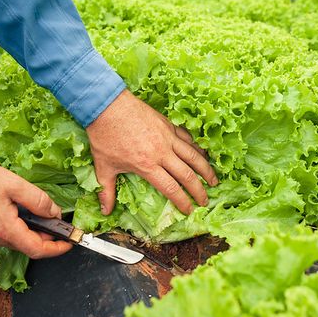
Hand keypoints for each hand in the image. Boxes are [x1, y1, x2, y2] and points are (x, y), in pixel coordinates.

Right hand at [0, 155, 72, 258]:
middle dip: (49, 237)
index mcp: (6, 230)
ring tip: (44, 214)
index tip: (70, 242)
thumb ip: (38, 200)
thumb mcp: (14, 185)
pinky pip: (10, 235)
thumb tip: (54, 213)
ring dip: (35, 231)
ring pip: (20, 241)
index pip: (38, 249)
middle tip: (59, 222)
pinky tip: (25, 212)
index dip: (57, 249)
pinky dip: (23, 228)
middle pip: (30, 246)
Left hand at [86, 90, 218, 214]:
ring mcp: (167, 137)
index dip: (182, 201)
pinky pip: (188, 138)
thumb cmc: (104, 136)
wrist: (107, 105)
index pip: (170, 188)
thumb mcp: (103, 166)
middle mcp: (161, 152)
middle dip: (199, 190)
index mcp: (147, 165)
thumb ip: (106, 190)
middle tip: (205, 201)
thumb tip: (105, 211)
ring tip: (214, 181)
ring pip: (193, 156)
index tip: (188, 210)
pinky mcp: (168, 124)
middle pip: (187, 175)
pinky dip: (198, 148)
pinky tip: (204, 155)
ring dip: (206, 170)